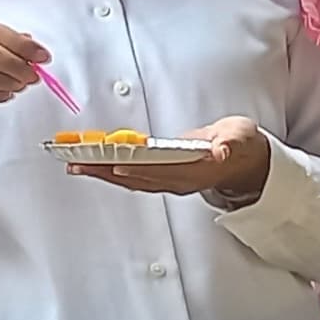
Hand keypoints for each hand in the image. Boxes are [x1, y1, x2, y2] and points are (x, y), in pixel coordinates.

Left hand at [73, 116, 274, 205]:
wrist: (243, 158)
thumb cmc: (240, 145)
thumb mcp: (240, 139)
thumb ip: (231, 145)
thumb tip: (222, 151)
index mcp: (197, 170)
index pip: (163, 170)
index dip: (140, 168)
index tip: (117, 164)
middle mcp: (179, 180)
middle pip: (138, 177)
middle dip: (107, 171)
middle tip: (80, 163)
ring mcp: (169, 180)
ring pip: (130, 179)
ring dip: (103, 173)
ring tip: (76, 165)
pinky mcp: (162, 175)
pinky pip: (131, 176)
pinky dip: (110, 170)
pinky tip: (94, 165)